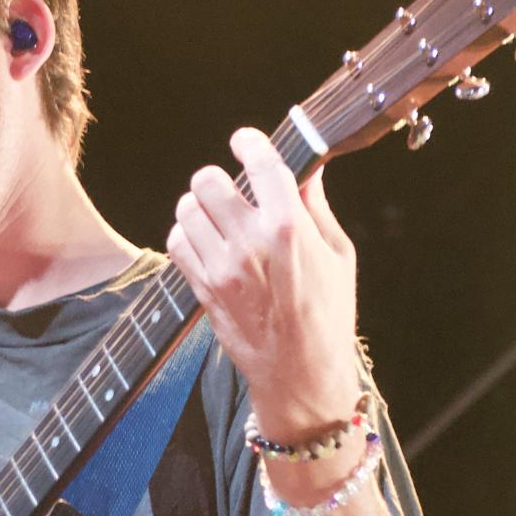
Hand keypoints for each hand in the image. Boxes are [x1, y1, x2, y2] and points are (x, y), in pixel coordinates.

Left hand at [165, 128, 362, 438]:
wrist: (301, 373)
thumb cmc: (329, 314)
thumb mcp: (339, 254)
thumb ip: (315, 206)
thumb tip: (306, 167)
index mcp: (291, 228)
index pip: (260, 163)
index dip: (248, 142)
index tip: (245, 142)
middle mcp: (251, 243)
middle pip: (208, 180)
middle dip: (219, 179)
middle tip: (232, 190)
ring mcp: (222, 268)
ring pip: (187, 209)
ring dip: (200, 207)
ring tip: (218, 218)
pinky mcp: (203, 289)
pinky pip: (176, 242)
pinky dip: (187, 236)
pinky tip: (206, 243)